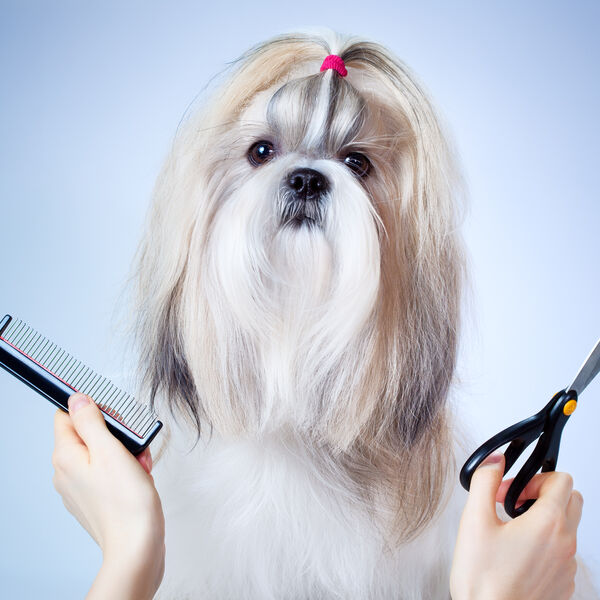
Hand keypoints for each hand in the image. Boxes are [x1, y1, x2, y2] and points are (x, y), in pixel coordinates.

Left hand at [52, 393, 164, 598]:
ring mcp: (81, 488)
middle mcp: (67, 473)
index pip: (66, 416)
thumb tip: (77, 399)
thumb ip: (91, 421)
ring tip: (139, 466)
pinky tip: (139, 478)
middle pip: (88, 434)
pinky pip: (109, 473)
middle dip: (116, 435)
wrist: (137, 545)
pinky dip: (126, 470)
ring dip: (125, 453)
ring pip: (102, 453)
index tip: (113, 417)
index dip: (91, 410)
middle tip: (132, 446)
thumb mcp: (109, 449)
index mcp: (65, 457)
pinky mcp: (97, 499)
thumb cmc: (126, 502)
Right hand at [450, 453, 581, 599]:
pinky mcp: (563, 584)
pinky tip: (517, 554)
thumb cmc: (483, 580)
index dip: (534, 478)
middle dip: (544, 494)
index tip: (511, 491)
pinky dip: (546, 545)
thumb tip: (495, 461)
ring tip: (511, 530)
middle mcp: (565, 544)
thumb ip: (485, 482)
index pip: (561, 480)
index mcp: (547, 524)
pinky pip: (563, 553)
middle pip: (572, 500)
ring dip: (544, 520)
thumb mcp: (474, 520)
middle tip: (514, 504)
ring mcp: (567, 567)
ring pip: (567, 527)